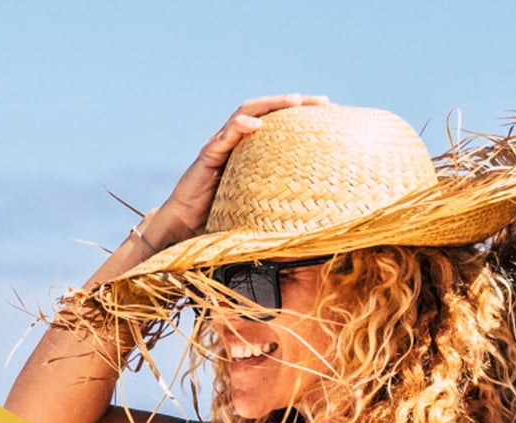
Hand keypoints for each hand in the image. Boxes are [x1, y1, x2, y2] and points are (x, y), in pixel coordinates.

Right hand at [150, 93, 329, 242]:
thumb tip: (313, 214)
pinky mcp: (206, 157)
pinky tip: (255, 124)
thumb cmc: (219, 221)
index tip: (330, 113)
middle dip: (295, 103)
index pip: (278, 124)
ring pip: (246, 114)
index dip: (303, 116)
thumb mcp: (256, 208)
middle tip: (323, 102)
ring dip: (271, 105)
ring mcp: (220, 147)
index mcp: (250, 152)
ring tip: (294, 101)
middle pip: (267, 111)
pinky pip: (223, 138)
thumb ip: (277, 201)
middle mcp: (236, 142)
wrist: (184, 228)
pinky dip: (239, 127)